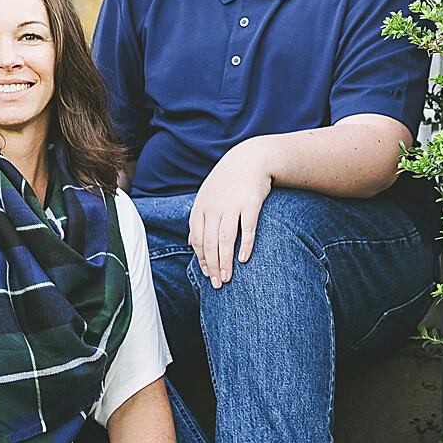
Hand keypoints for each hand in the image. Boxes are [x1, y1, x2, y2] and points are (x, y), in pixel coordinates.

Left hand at [189, 138, 274, 286]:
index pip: (197, 240)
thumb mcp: (208, 197)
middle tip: (216, 284)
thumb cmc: (228, 182)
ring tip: (226, 279)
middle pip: (209, 243)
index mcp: (201, 208)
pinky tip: (243, 259)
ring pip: (224, 239)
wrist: (249, 158)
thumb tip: (192, 244)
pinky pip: (246, 228)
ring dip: (224, 261)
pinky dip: (244, 245)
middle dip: (211, 266)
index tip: (207, 275)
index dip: (201, 260)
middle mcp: (213, 208)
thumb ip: (200, 220)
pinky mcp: (250, 203)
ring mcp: (231, 205)